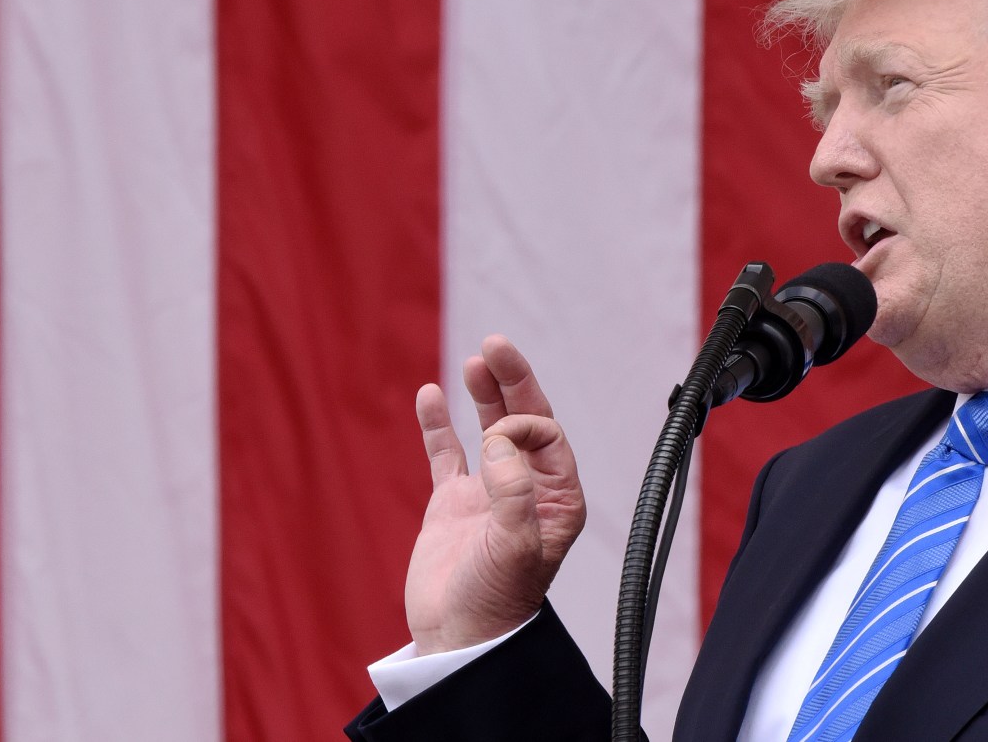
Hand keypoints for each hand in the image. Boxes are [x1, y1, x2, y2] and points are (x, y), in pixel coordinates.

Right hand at [403, 335, 586, 654]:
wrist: (456, 640)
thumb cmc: (496, 602)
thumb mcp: (516, 546)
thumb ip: (512, 492)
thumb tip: (497, 442)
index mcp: (557, 498)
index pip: (547, 436)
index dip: (522, 424)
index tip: (495, 440)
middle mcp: (527, 489)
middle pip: (524, 420)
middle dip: (512, 382)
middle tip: (495, 346)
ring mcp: (489, 493)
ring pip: (489, 429)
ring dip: (484, 395)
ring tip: (475, 360)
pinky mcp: (453, 504)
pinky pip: (446, 453)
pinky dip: (438, 424)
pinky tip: (429, 395)